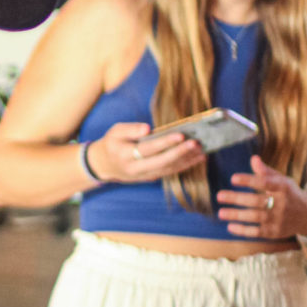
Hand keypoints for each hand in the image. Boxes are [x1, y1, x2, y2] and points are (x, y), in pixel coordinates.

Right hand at [85, 120, 205, 185]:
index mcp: (125, 155)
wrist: (104, 165)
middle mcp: (136, 168)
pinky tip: (197, 158)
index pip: (148, 149)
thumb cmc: (112, 144)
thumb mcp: (115, 131)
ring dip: (186, 161)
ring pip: (168, 169)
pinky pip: (170, 172)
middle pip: (162, 162)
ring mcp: (144, 176)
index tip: (181, 135)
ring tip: (202, 150)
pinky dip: (184, 165)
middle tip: (196, 143)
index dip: (165, 142)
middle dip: (180, 153)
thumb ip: (130, 129)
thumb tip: (147, 128)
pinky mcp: (151, 177)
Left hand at [216, 154, 306, 241]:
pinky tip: (230, 226)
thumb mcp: (282, 181)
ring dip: (237, 215)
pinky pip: (257, 232)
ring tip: (221, 213)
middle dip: (237, 199)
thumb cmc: (290, 194)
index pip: (265, 183)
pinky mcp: (275, 232)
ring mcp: (279, 219)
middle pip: (256, 201)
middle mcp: (282, 203)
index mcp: (283, 187)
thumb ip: (266, 172)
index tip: (233, 178)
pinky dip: (243, 230)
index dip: (249, 180)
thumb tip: (253, 158)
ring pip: (255, 217)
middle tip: (219, 196)